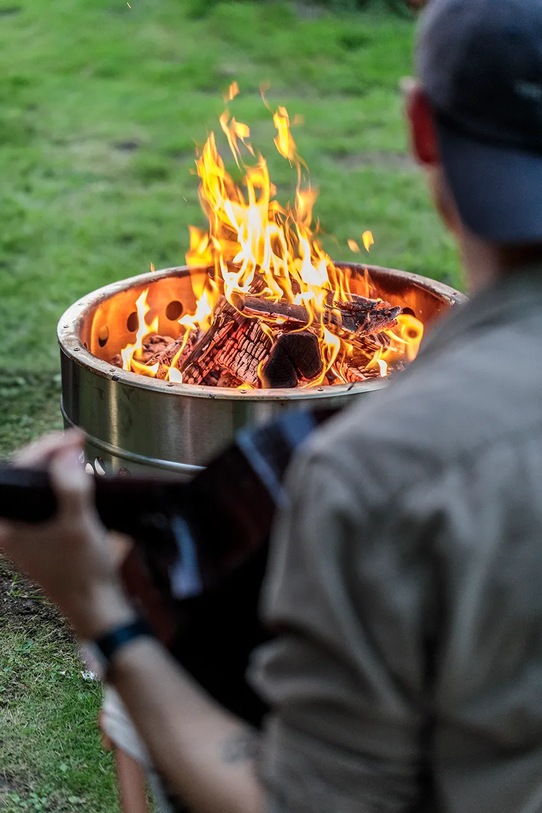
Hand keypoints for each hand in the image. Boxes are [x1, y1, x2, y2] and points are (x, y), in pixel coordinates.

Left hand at [0, 430, 135, 638]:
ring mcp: (25, 534)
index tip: (74, 439)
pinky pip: (47, 503)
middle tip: (77, 444)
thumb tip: (67, 454)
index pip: (20, 471)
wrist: (96, 607)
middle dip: (50, 456)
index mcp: (7, 526)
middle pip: (26, 478)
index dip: (47, 449)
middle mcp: (10, 529)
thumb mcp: (78, 524)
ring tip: (78, 457)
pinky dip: (62, 489)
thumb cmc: (82, 572)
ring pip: (37, 490)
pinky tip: (80, 482)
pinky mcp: (40, 539)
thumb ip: (70, 486)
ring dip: (57, 471)